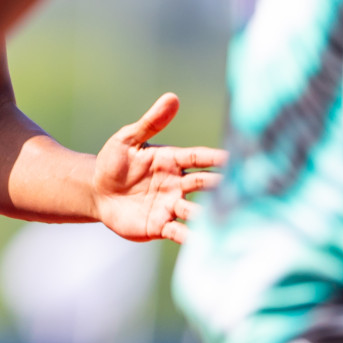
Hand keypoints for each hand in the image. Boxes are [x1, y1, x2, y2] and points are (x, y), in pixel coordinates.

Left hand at [90, 92, 224, 243]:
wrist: (96, 191)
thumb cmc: (113, 161)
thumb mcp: (128, 139)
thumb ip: (150, 122)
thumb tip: (172, 97)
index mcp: (172, 161)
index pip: (200, 158)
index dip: (217, 158)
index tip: (237, 158)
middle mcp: (177, 184)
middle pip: (205, 185)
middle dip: (223, 186)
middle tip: (246, 189)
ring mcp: (171, 206)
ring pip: (197, 211)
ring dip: (211, 216)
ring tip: (228, 221)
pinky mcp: (160, 226)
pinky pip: (180, 233)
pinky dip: (192, 238)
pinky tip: (204, 245)